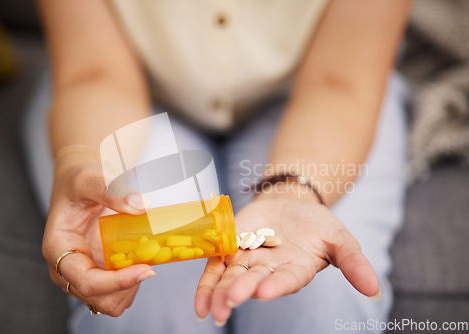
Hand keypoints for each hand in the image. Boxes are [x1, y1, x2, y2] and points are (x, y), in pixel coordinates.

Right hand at [42, 153, 154, 316]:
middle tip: (148, 262)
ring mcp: (84, 274)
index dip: (117, 282)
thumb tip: (141, 205)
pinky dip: (134, 282)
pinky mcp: (99, 273)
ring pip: (111, 302)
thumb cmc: (77, 183)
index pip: (85, 282)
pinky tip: (139, 259)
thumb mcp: (90, 180)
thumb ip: (113, 192)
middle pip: (100, 300)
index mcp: (59, 249)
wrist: (78, 185)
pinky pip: (119, 292)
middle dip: (127, 286)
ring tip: (142, 257)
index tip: (146, 269)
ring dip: (132, 286)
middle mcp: (68, 269)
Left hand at [194, 196, 379, 324]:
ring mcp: (249, 260)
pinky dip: (207, 284)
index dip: (276, 285)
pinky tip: (200, 303)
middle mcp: (271, 268)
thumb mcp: (340, 237)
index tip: (264, 291)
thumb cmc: (317, 224)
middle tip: (230, 300)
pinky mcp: (232, 249)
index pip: (287, 279)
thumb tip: (374, 290)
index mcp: (296, 268)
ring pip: (232, 278)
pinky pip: (216, 268)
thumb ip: (353, 261)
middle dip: (241, 290)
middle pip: (254, 280)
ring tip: (212, 308)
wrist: (292, 205)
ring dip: (220, 292)